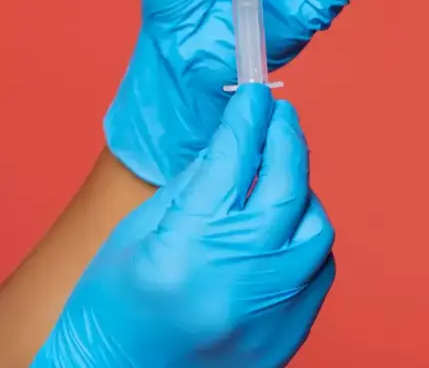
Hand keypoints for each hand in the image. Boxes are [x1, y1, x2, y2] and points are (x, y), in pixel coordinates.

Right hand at [33, 85, 335, 367]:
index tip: (255, 93)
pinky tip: (281, 230)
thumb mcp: (137, 235)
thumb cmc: (110, 311)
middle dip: (285, 140)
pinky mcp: (290, 335)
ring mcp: (270, 314)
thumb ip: (195, 184)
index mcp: (186, 250)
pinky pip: (318, 268)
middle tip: (279, 115)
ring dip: (300, 194)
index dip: (248, 119)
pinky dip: (304, 240)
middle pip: (286, 188)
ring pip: (315, 228)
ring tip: (276, 179)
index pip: (234, 162)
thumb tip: (236, 139)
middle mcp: (238, 282)